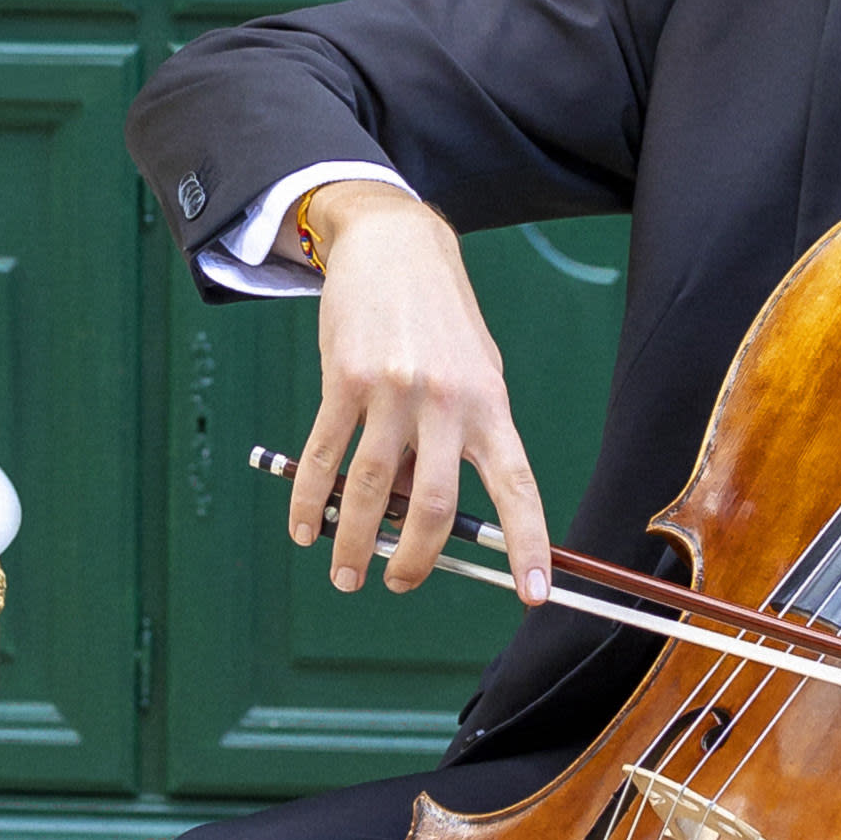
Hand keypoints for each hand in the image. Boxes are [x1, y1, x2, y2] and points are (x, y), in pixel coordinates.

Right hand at [285, 190, 552, 598]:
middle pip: (438, 506)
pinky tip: (305, 526)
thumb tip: (416, 510)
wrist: (395, 245)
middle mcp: (447, 402)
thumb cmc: (440, 320)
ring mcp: (394, 391)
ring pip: (374, 490)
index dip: (528, 545)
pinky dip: (310, 501)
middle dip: (417, 561)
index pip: (517, 488)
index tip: (535, 593)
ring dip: (354, 542)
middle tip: (397, 583)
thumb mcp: (471, 374)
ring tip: (345, 572)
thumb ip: (454, 440)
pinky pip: (323, 456)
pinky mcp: (344, 380)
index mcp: (490, 405)